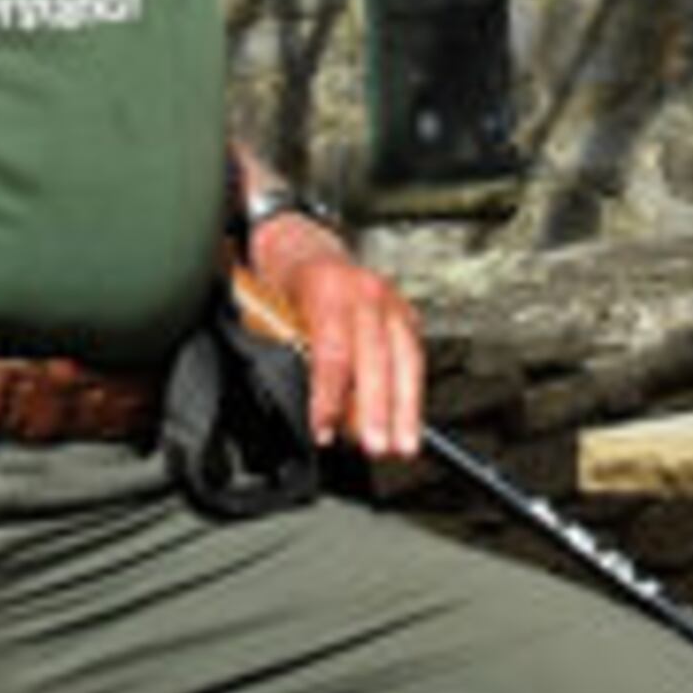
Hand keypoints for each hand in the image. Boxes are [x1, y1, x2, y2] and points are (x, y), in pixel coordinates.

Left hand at [259, 227, 423, 460]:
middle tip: (378, 446)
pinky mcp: (406, 312)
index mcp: (327, 290)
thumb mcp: (277, 317)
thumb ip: (299, 357)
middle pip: (378, 358)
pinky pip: (415, 355)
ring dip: (408, 408)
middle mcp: (365, 292)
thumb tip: (319, 411)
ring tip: (405, 444)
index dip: (329, 397)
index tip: (325, 430)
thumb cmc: (288, 285)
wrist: (305, 247)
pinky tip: (411, 419)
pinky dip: (413, 390)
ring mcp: (391, 300)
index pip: (333, 352)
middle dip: (379, 409)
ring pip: (407, 358)